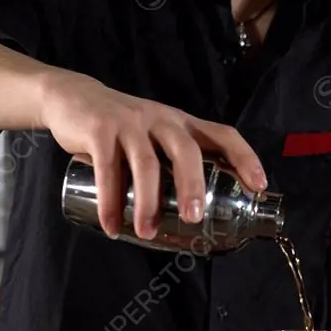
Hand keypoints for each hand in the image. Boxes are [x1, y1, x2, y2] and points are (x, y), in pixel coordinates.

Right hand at [39, 68, 266, 239]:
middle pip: (186, 151)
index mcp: (183, 124)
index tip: (259, 186)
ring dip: (147, 203)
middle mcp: (162, 120)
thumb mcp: (156, 136)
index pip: (223, 135)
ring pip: (146, 164)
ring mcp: (130, 123)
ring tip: (146, 233)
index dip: (245, 158)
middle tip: (193, 219)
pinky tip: (112, 225)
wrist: (72, 97)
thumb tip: (193, 215)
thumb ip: (172, 164)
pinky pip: (107, 168)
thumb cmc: (124, 127)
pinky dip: (109, 200)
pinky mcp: (99, 130)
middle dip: (193, 186)